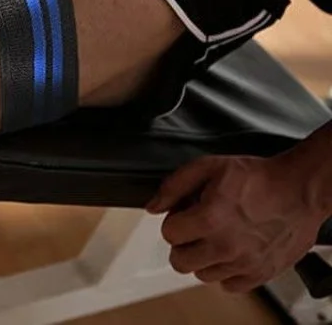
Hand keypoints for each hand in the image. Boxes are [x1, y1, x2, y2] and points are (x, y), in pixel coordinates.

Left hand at [146, 154, 326, 292]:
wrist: (300, 190)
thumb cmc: (258, 178)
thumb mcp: (209, 167)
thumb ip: (174, 185)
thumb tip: (153, 207)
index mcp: (210, 218)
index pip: (168, 234)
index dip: (174, 221)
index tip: (185, 215)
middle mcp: (225, 246)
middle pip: (179, 262)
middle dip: (182, 244)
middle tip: (196, 230)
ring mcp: (244, 263)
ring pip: (202, 274)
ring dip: (204, 258)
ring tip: (219, 238)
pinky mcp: (260, 274)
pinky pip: (228, 285)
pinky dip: (227, 271)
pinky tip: (233, 252)